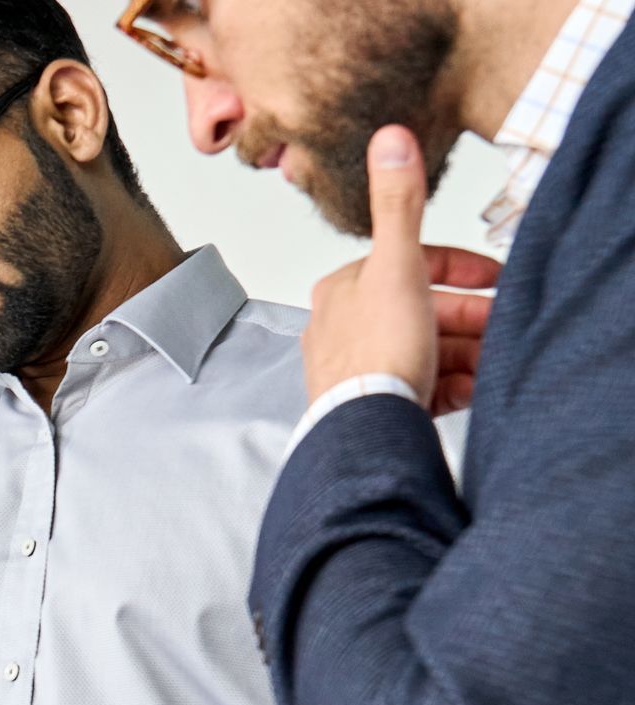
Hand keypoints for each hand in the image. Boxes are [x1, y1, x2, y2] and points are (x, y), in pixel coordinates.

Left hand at [303, 125, 501, 415]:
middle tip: (500, 326)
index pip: (411, 265)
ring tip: (490, 361)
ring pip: (425, 349)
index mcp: (344, 289)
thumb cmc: (377, 351)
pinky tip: (468, 389)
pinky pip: (419, 387)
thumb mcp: (397, 265)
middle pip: (423, 311)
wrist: (365, 426)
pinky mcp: (370, 404)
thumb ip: (398, 205)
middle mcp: (343, 327)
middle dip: (469, 318)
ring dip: (466, 352)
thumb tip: (389, 140)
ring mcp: (356, 368)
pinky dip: (450, 384)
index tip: (494, 278)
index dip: (460, 269)